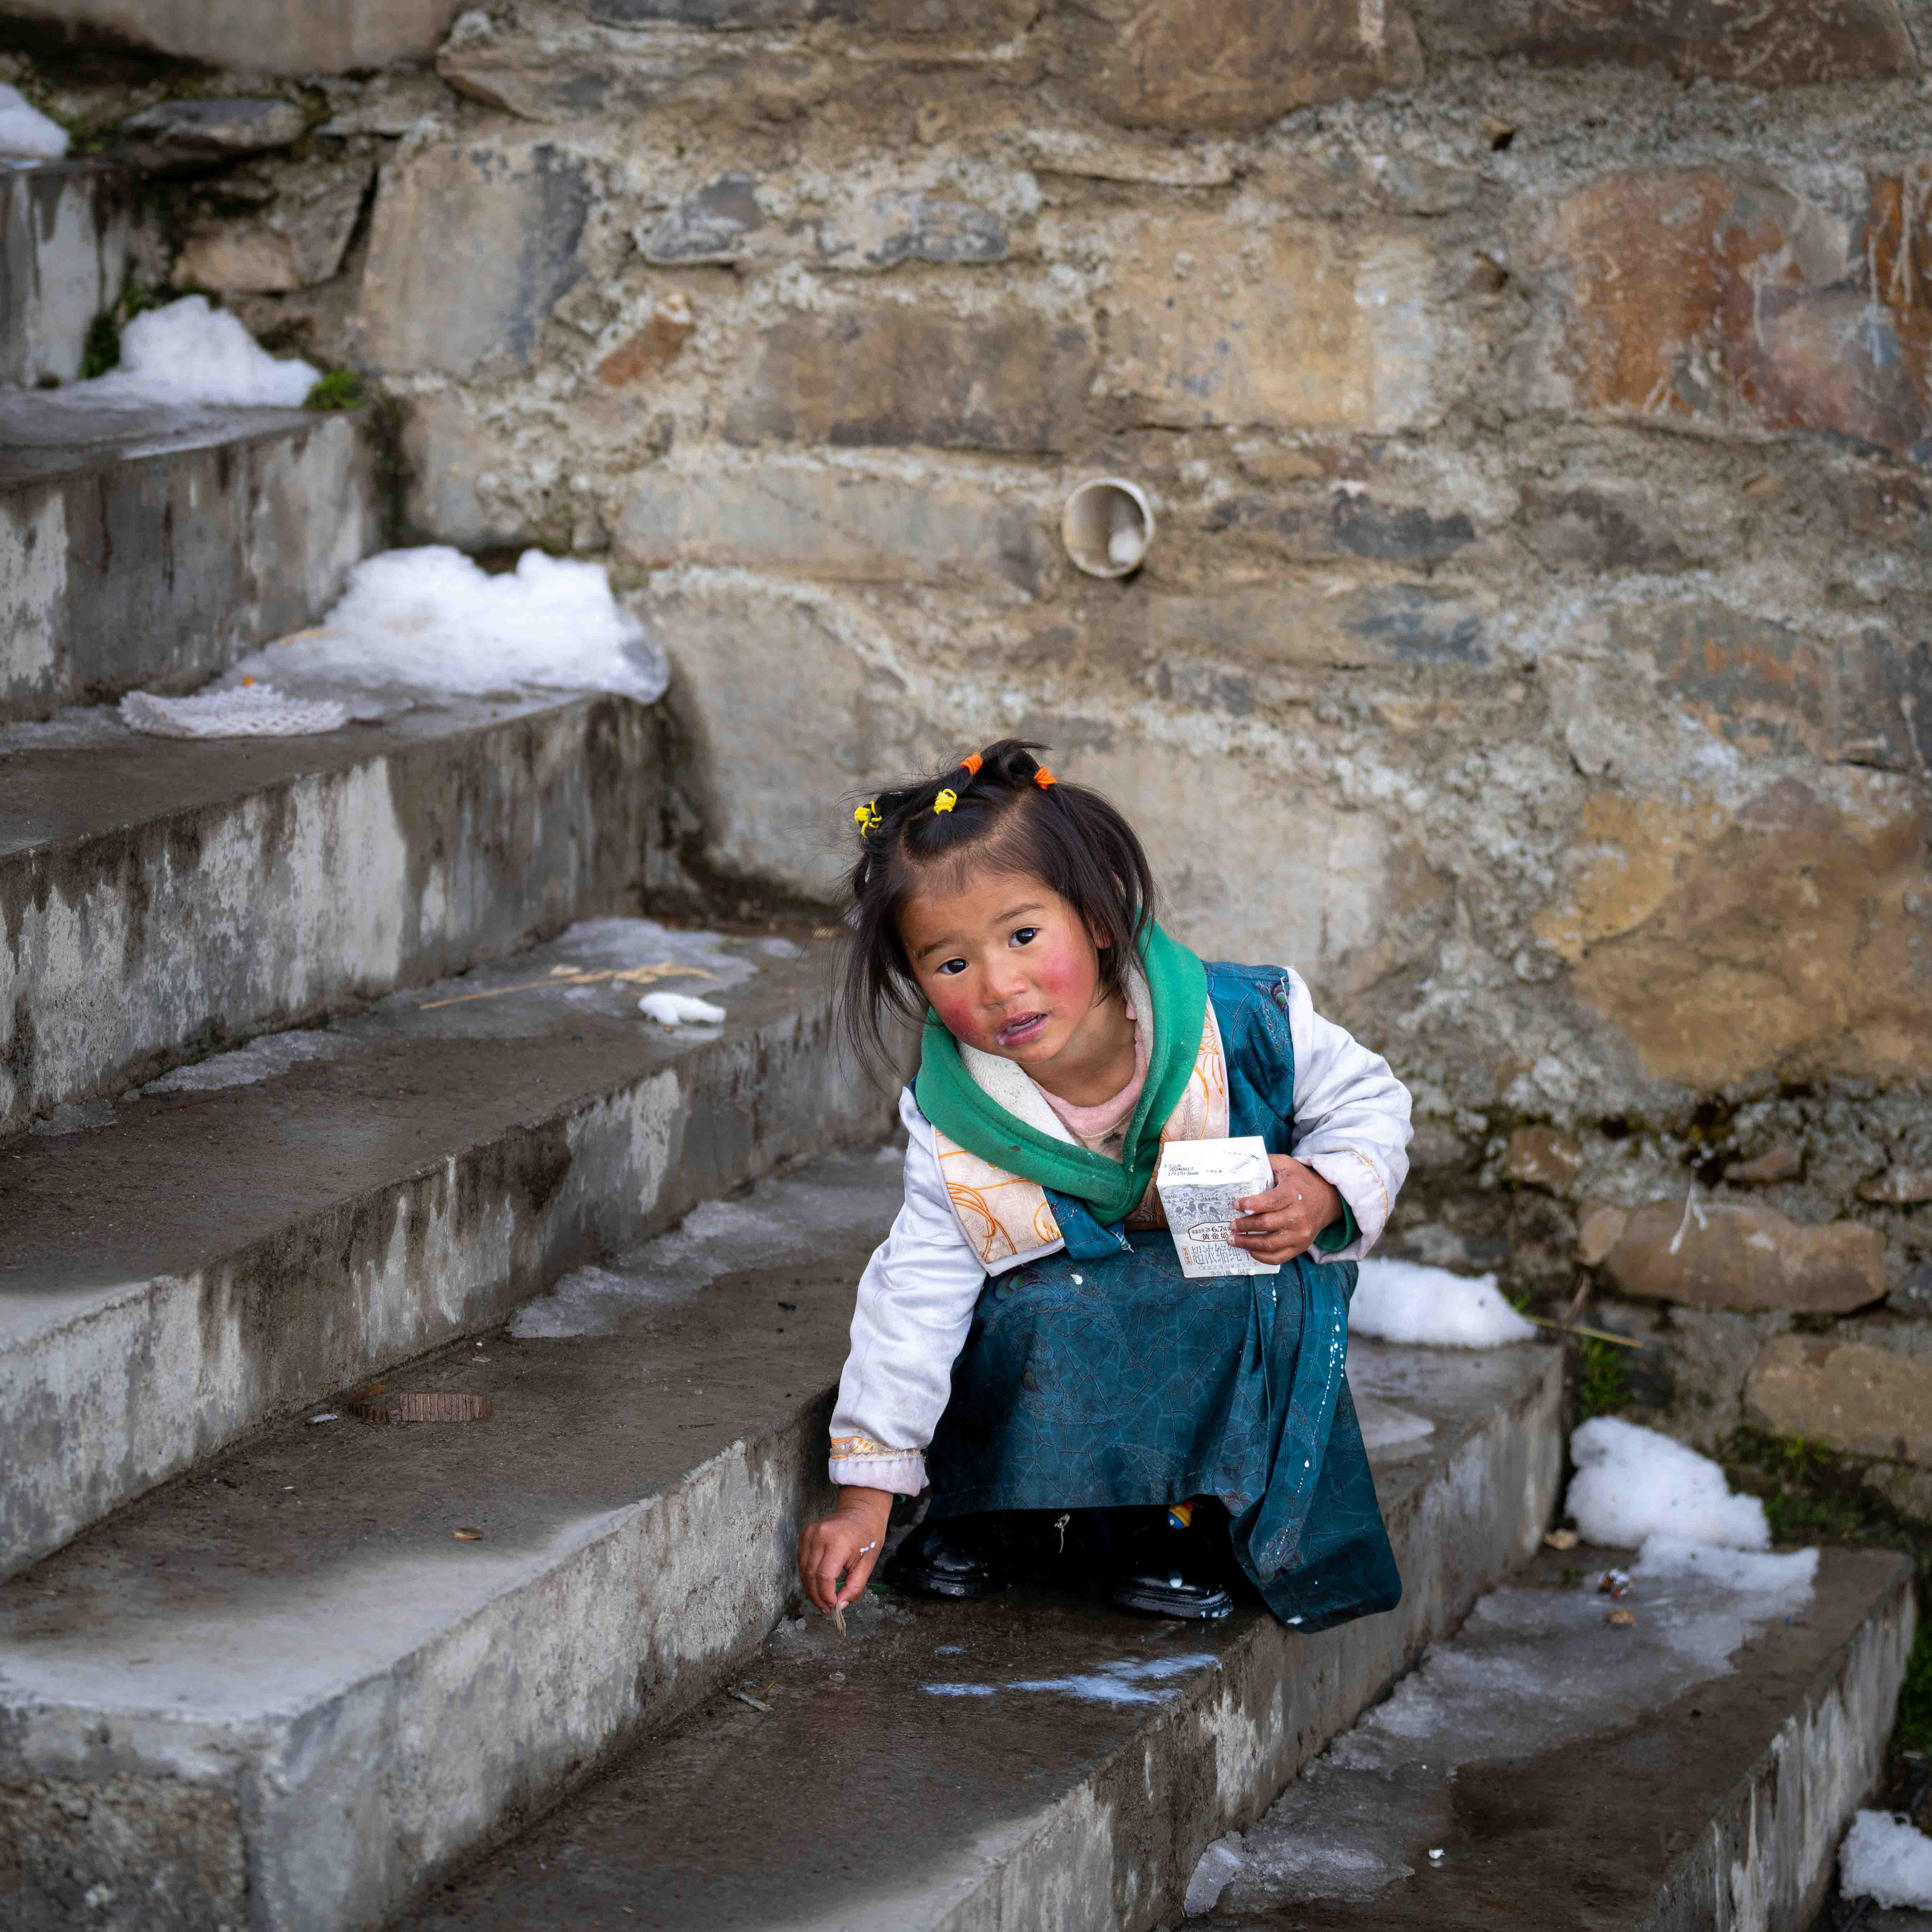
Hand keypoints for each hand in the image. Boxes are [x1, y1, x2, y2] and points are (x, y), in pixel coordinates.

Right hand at [799, 1486, 892, 1615]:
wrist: (861, 1511)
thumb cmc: (867, 1536)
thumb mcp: (868, 1564)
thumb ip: (854, 1587)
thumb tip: (840, 1605)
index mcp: (838, 1542)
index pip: (824, 1576)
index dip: (826, 1595)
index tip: (834, 1606)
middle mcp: (819, 1536)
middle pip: (811, 1575)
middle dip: (817, 1596)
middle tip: (826, 1609)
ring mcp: (809, 1533)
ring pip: (804, 1570)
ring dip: (811, 1589)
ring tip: (822, 1600)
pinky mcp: (805, 1534)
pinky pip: (802, 1561)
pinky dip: (808, 1576)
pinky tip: (818, 1584)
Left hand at [1232, 1155, 1342, 1263]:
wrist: (1327, 1200)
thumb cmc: (1301, 1182)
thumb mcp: (1286, 1165)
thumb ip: (1267, 1162)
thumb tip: (1243, 1163)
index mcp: (1293, 1194)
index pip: (1269, 1202)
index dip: (1250, 1205)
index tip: (1235, 1205)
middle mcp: (1299, 1216)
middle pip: (1266, 1224)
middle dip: (1244, 1225)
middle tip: (1231, 1225)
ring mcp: (1300, 1234)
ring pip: (1270, 1244)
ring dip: (1248, 1243)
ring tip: (1233, 1239)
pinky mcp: (1301, 1246)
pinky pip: (1279, 1257)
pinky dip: (1262, 1256)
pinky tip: (1249, 1250)